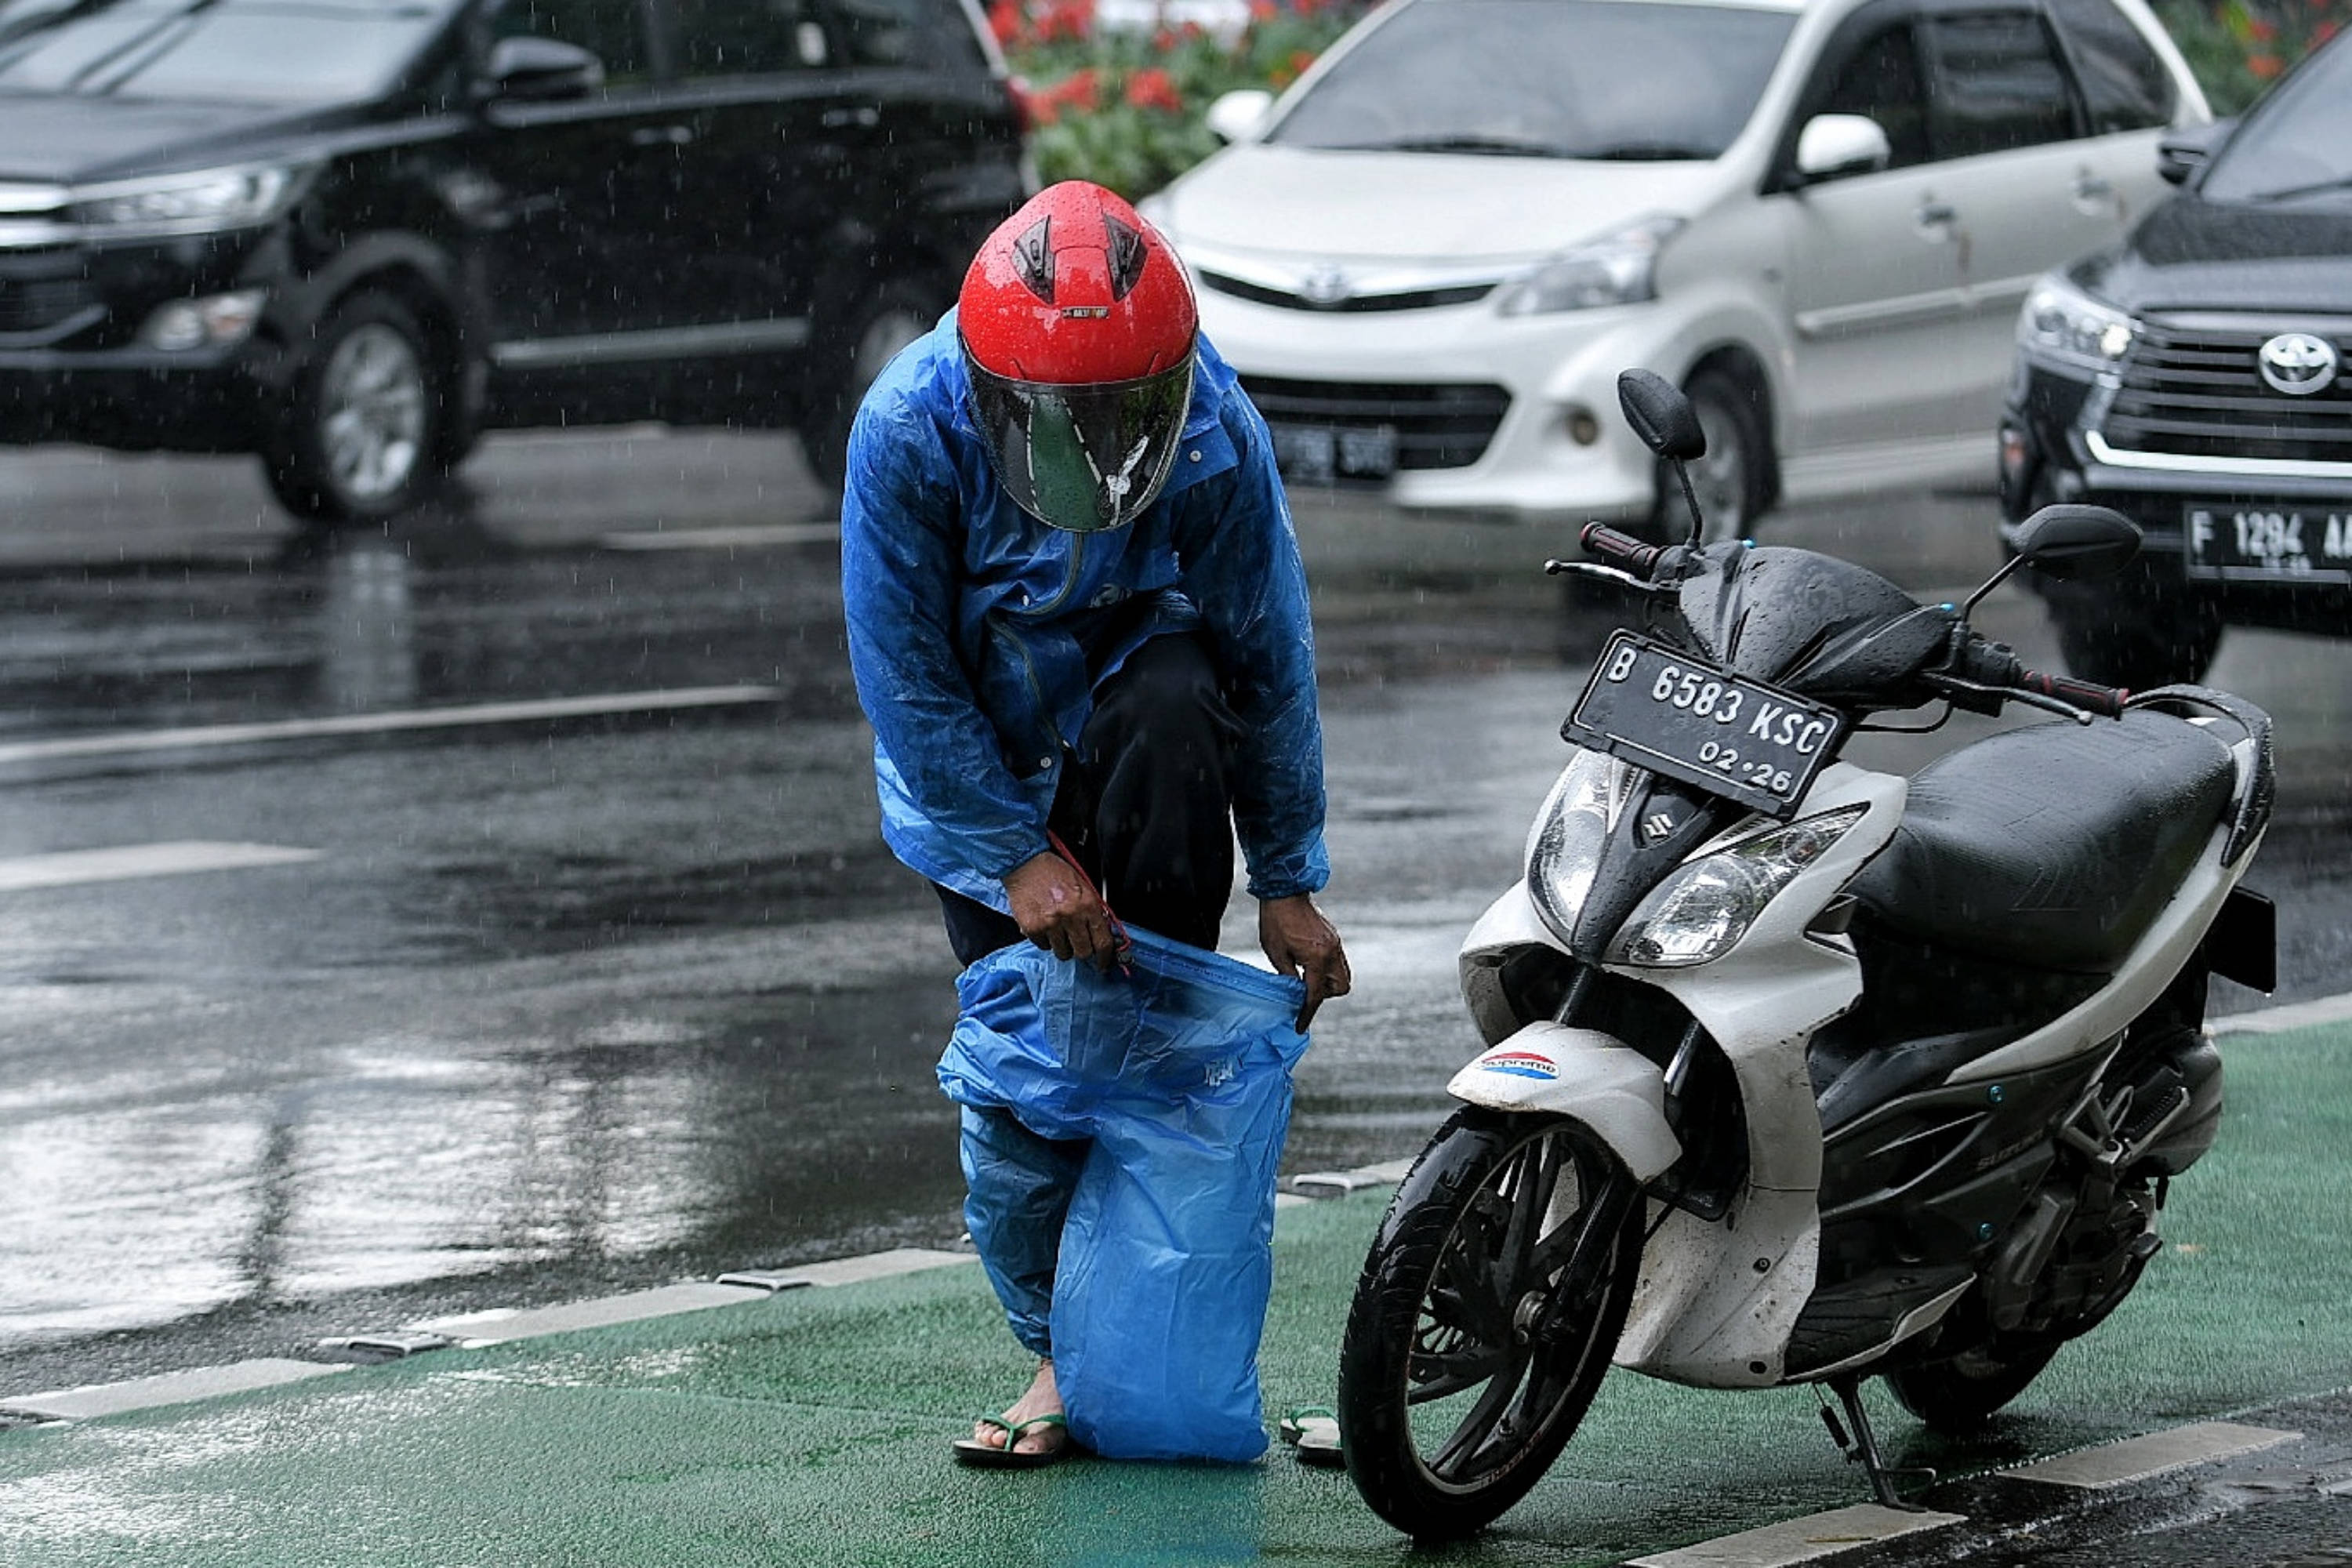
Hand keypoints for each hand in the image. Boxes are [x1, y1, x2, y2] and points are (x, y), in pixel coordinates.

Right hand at [1004, 851, 1115, 964]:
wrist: (1026, 864)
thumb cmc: (1054, 872)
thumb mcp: (1083, 886)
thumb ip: (1093, 910)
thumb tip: (1101, 932)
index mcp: (1087, 904)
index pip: (1102, 941)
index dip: (1104, 956)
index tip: (1103, 962)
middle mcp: (1070, 916)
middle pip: (1083, 952)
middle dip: (1081, 950)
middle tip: (1077, 942)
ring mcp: (1051, 924)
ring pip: (1063, 953)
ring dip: (1062, 946)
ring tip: (1058, 930)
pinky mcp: (1032, 928)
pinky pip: (1044, 947)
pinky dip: (1045, 940)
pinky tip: (1045, 926)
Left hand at [1259, 894, 1350, 1029]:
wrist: (1285, 891)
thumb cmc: (1276, 921)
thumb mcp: (1276, 953)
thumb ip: (1288, 977)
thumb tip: (1295, 995)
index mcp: (1317, 957)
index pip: (1315, 994)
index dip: (1307, 1012)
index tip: (1299, 1025)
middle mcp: (1331, 952)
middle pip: (1341, 987)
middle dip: (1325, 994)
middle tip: (1305, 989)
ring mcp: (1335, 943)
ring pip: (1343, 974)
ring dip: (1328, 982)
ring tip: (1306, 976)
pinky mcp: (1334, 937)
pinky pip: (1338, 961)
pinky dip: (1327, 968)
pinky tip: (1309, 963)